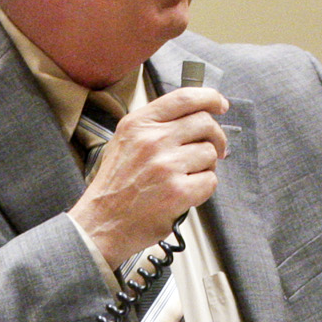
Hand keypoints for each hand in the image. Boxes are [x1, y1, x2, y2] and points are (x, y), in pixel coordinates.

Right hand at [67, 86, 228, 268]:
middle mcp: (153, 140)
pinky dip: (203, 188)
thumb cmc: (115, 186)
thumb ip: (155, 126)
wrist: (102, 223)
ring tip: (188, 176)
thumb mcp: (125, 142)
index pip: (185, 98)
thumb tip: (192, 117)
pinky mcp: (178, 191)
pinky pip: (210, 180)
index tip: (219, 104)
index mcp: (138, 124)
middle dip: (216, 137)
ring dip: (206, 165)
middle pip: (205, 123)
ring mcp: (166, 166)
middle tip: (215, 148)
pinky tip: (186, 192)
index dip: (210, 98)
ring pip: (210, 153)